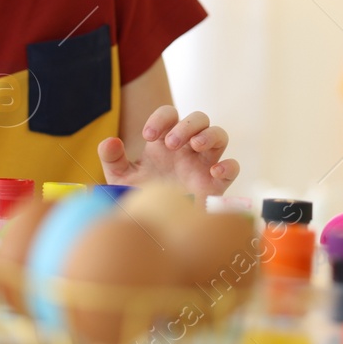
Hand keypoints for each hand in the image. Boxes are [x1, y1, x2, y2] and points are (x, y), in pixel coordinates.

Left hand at [97, 105, 240, 197]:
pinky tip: (213, 172)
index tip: (149, 136)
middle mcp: (187, 149)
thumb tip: (109, 142)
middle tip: (172, 144)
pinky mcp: (216, 185)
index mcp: (165, 142)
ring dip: (208, 135)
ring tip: (194, 146)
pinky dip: (228, 165)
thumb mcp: (120, 178)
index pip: (170, 115)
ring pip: (220, 135)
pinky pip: (233, 167)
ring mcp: (204, 164)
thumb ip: (112, 159)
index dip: (162, 118)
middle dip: (187, 125)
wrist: (154, 228)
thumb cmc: (140, 198)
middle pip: (200, 118)